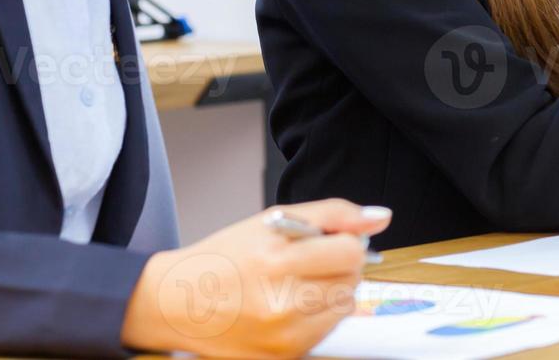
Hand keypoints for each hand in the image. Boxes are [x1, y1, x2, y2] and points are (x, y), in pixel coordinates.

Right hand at [121, 199, 391, 357]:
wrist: (177, 304)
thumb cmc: (225, 257)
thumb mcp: (273, 221)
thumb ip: (332, 214)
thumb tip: (381, 217)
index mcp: (276, 262)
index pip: (351, 251)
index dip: (345, 240)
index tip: (328, 238)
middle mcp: (281, 304)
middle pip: (352, 279)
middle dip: (339, 264)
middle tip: (309, 259)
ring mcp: (284, 338)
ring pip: (344, 305)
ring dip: (332, 290)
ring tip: (297, 282)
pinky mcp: (284, 358)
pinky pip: (326, 330)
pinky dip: (317, 315)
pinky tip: (290, 305)